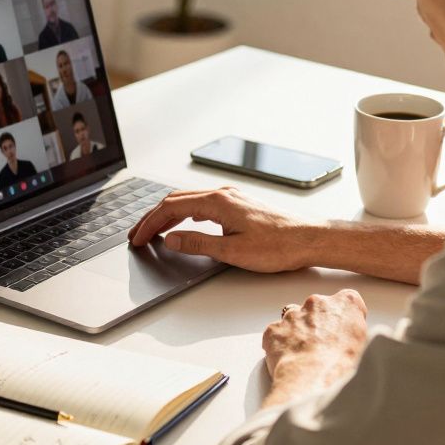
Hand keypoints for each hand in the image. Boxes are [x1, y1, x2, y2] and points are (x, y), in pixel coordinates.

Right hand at [127, 187, 315, 271]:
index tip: (138, 238)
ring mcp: (231, 197)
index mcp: (218, 202)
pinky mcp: (238, 205)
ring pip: (187, 201)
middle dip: (152, 217)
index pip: (171, 208)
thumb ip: (198, 244)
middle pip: (175, 200)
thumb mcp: (233, 251)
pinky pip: (201, 204)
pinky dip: (183, 213)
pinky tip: (182, 224)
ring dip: (167, 214)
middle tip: (137, 235)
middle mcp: (223, 194)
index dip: (150, 224)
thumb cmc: (278, 245)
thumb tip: (172, 239)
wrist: (308, 239)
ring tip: (153, 230)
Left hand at [261, 291, 367, 406]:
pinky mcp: (274, 329)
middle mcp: (318, 302)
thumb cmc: (344, 366)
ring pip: (295, 319)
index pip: (346, 301)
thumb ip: (355, 330)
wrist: (314, 380)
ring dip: (299, 333)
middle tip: (322, 348)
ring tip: (305, 357)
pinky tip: (290, 361)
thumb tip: (348, 336)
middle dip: (319, 324)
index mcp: (346, 303)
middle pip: (318, 308)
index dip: (343, 318)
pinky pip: (278, 334)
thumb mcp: (365, 345)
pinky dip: (281, 345)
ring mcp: (294, 314)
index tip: (342, 332)